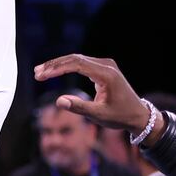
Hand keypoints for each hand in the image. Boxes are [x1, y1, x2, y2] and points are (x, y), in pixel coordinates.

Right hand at [36, 54, 154, 137]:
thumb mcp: (99, 115)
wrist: (139, 115)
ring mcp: (105, 65)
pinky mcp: (103, 68)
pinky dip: (66, 67)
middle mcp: (106, 65)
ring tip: (41, 72)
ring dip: (58, 65)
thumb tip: (58, 101)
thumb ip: (79, 107)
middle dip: (54, 65)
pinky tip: (54, 71)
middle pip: (75, 59)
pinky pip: (81, 63)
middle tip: (37, 73)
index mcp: (107, 75)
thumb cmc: (120, 116)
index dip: (57, 69)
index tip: (42, 76)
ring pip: (76, 59)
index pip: (77, 64)